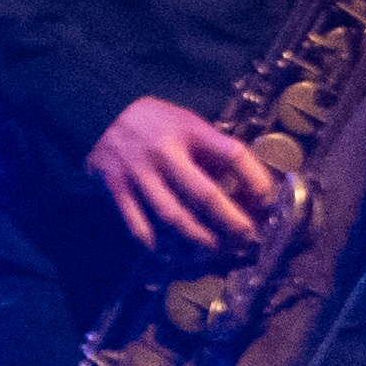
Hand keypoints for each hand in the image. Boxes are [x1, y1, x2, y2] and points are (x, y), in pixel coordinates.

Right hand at [89, 97, 286, 258]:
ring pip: (173, 217)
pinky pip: (140, 226)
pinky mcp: (117, 190)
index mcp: (189, 130)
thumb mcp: (188, 122)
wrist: (99, 112)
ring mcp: (139, 173)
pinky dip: (159, 245)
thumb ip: (212, 150)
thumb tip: (247, 190)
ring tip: (215, 251)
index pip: (231, 154)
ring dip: (199, 239)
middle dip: (230, 222)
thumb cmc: (155, 122)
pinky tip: (175, 254)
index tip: (265, 198)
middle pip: (204, 194)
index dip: (255, 178)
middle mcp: (165, 152)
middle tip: (246, 237)